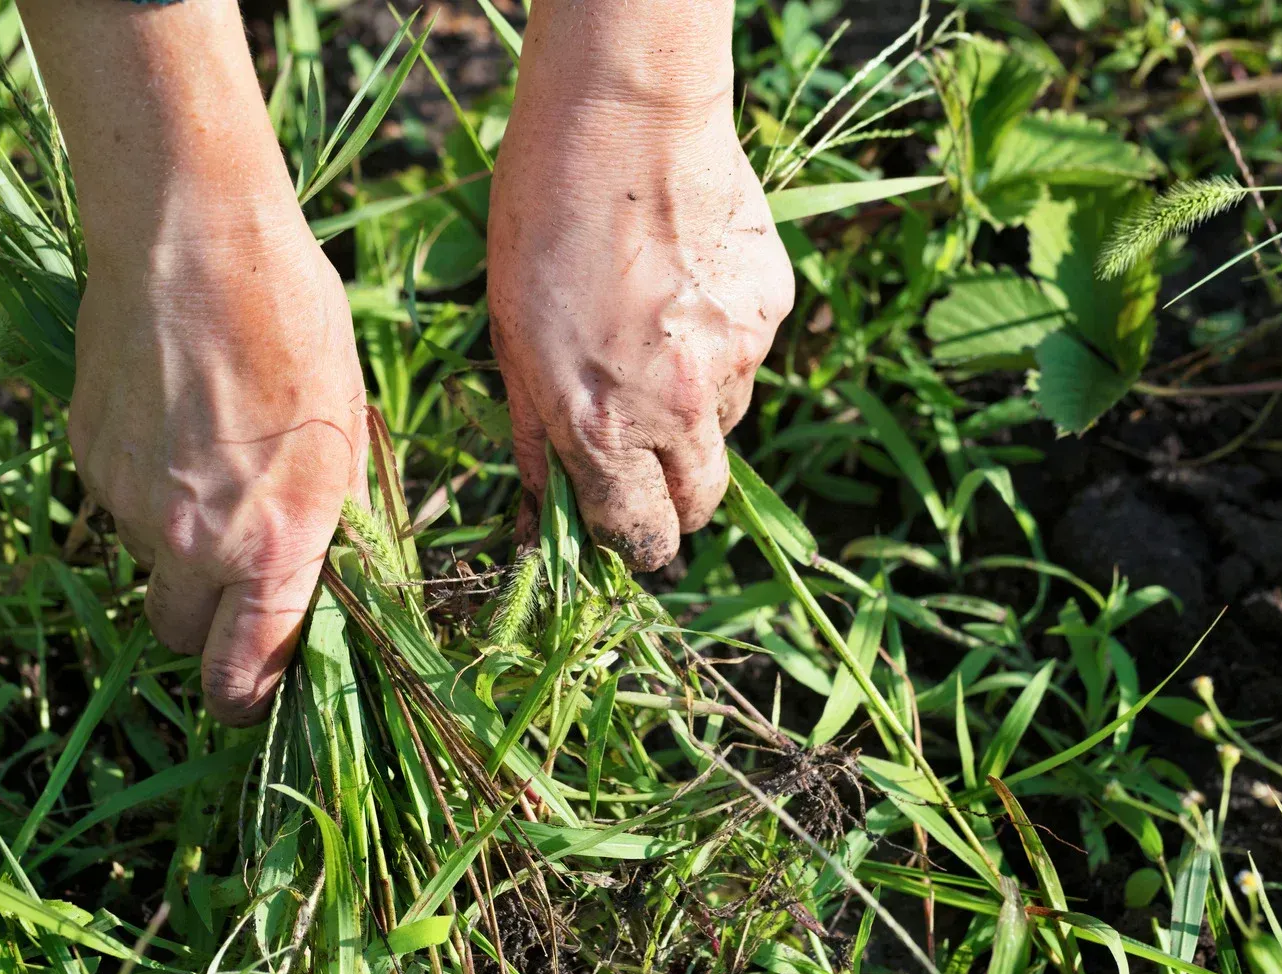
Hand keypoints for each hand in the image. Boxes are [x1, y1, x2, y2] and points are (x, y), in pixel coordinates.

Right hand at [70, 197, 365, 724]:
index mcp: (274, 544)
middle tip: (239, 572)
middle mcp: (194, 542)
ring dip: (177, 546)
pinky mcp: (87, 459)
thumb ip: (332, 523)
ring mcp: (129, 503)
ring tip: (213, 463)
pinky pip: (117, 506)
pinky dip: (144, 490)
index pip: (244, 676)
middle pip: (181, 637)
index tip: (255, 692)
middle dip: (208, 625)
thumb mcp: (346, 432)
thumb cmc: (295, 326)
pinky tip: (174, 424)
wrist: (193, 240)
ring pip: (148, 565)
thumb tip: (328, 580)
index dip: (249, 698)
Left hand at [487, 3, 794, 570]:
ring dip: (695, 411)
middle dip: (676, 501)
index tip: (627, 535)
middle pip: (701, 503)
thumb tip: (541, 508)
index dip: (634, 545)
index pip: (640, 537)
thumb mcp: (509, 338)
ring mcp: (737, 357)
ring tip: (653, 337)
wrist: (624, 119)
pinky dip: (720, 344)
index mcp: (603, 427)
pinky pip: (748, 355)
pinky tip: (684, 288)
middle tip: (647, 462)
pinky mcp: (772, 310)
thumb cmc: (541, 223)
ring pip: (726, 424)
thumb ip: (535, 434)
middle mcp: (680, 408)